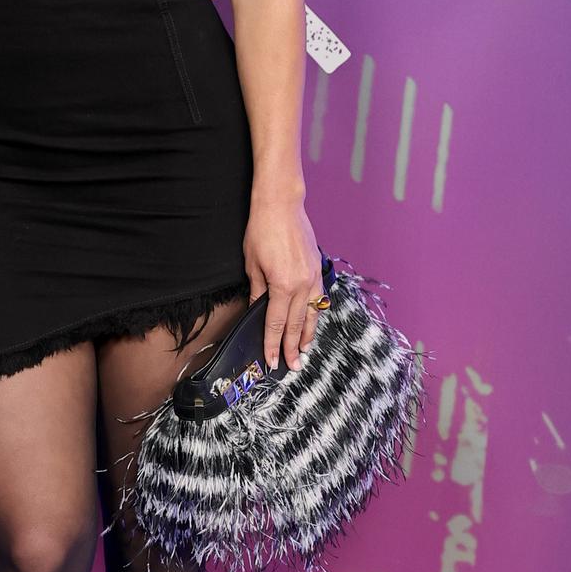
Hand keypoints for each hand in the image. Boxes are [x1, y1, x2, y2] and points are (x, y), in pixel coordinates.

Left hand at [243, 199, 323, 369]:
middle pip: (297, 324)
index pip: (276, 323)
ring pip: (312, 315)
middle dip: (293, 348)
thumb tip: (257, 311)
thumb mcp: (252, 264)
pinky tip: (312, 322)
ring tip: (305, 351)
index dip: (273, 344)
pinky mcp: (317, 269)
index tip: (272, 361)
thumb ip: (257, 292)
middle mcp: (302, 285)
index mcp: (282, 286)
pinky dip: (315, 314)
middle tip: (292, 366)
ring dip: (308, 335)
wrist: (281, 205)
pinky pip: (318, 299)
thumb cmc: (261, 231)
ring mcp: (313, 277)